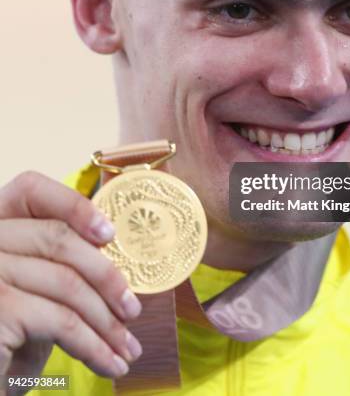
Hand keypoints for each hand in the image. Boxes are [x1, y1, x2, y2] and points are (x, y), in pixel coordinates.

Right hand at [0, 171, 142, 392]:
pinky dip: (94, 345)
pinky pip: (62, 321)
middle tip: (133, 309)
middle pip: (58, 238)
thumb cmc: (8, 339)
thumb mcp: (32, 289)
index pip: (30, 189)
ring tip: (127, 347)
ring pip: (66, 283)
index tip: (109, 233)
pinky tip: (110, 363)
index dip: (74, 204)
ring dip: (106, 320)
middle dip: (105, 276)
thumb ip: (57, 258)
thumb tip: (110, 244)